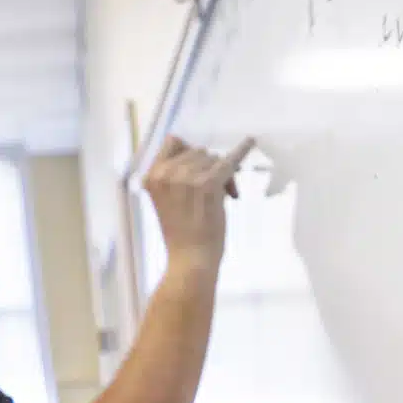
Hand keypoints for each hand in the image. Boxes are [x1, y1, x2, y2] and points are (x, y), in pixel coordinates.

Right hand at [143, 134, 256, 269]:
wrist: (190, 260)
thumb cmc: (182, 235)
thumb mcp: (167, 200)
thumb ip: (176, 177)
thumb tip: (206, 155)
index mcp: (151, 176)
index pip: (173, 142)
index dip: (190, 152)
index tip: (200, 168)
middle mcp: (165, 173)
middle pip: (197, 151)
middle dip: (209, 167)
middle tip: (216, 192)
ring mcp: (185, 177)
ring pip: (213, 157)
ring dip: (222, 175)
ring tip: (223, 198)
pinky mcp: (207, 183)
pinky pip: (228, 162)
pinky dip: (241, 152)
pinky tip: (251, 142)